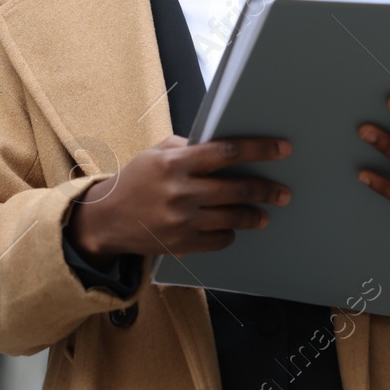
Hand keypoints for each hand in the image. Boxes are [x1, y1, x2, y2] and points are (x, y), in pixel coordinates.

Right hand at [66, 135, 291, 260]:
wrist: (106, 219)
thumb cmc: (135, 180)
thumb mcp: (156, 153)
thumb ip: (188, 147)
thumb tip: (223, 146)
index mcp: (175, 162)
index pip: (226, 151)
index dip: (259, 149)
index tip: (282, 148)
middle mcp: (181, 191)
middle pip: (237, 189)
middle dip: (267, 190)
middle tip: (283, 192)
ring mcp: (182, 220)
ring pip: (232, 218)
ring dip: (254, 216)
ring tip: (264, 214)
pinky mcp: (181, 243)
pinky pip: (219, 239)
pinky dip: (230, 233)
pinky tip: (233, 228)